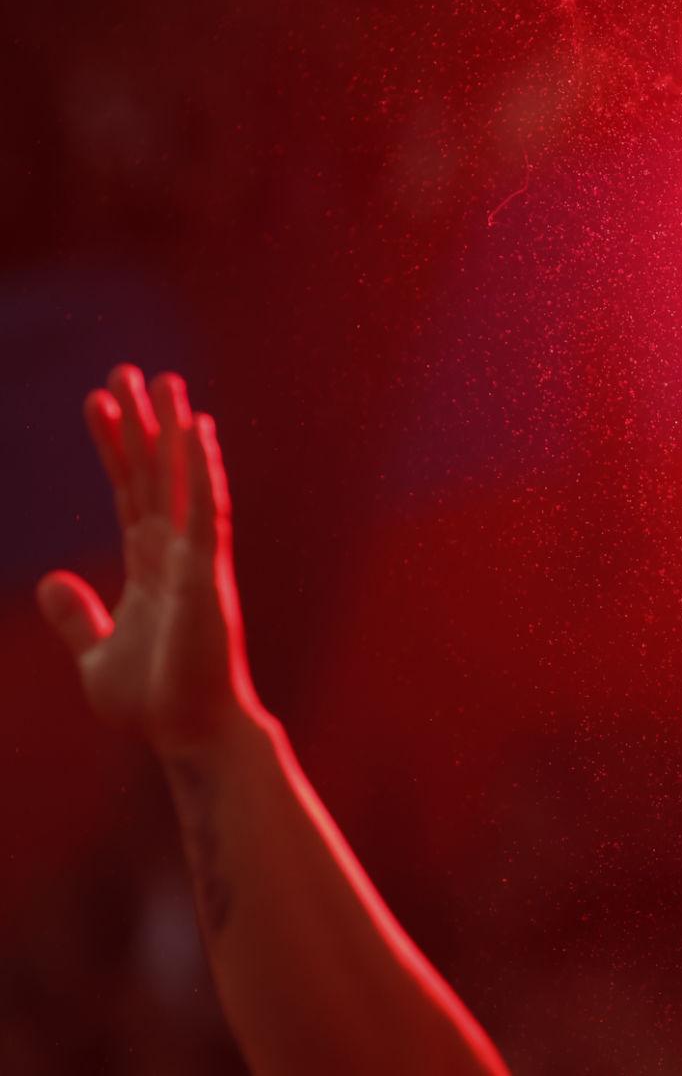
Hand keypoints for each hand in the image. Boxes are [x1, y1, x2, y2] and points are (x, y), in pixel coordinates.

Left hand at [35, 366, 254, 754]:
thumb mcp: (96, 654)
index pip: (129, 492)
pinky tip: (196, 432)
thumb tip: (50, 580)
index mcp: (150, 566)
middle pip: (154, 473)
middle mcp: (176, 552)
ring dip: (174, 429)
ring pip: (182, 480)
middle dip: (141, 422)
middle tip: (129, 370)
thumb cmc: (154, 701)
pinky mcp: (208, 572)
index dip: (114, 447)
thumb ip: (77, 615)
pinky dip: (202, 469)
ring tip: (165, 380)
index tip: (100, 401)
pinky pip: (207, 509)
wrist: (188, 733)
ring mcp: (195, 558)